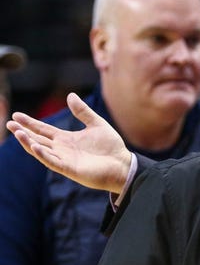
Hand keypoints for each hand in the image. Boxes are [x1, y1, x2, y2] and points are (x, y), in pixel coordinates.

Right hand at [6, 92, 131, 193]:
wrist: (123, 165)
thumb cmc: (111, 147)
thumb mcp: (97, 124)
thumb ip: (83, 112)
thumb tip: (70, 95)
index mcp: (66, 139)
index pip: (43, 130)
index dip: (30, 123)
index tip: (16, 115)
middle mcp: (62, 149)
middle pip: (37, 139)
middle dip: (23, 132)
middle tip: (9, 123)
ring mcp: (64, 160)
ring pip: (41, 151)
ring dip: (28, 142)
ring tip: (17, 133)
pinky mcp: (70, 169)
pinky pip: (53, 162)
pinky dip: (43, 155)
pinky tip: (35, 146)